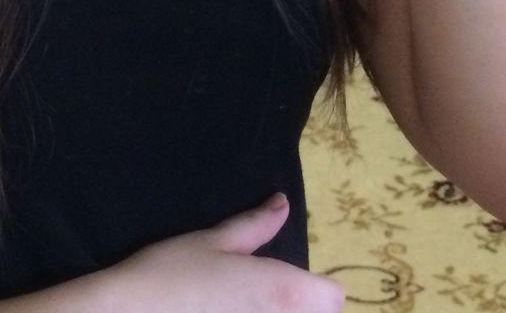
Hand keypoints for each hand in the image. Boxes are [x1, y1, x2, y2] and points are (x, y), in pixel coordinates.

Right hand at [103, 193, 344, 310]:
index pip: (333, 298)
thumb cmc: (172, 273)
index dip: (317, 289)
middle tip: (258, 297)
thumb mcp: (214, 241)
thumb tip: (283, 204)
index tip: (293, 285)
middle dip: (298, 308)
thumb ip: (256, 225)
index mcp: (283, 290)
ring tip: (238, 306)